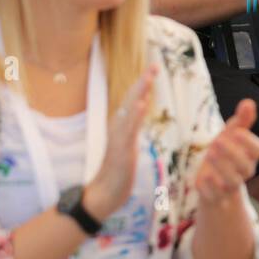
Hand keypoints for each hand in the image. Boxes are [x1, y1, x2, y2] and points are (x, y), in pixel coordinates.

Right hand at [84, 63, 156, 220]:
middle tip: (155, 65)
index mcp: (121, 126)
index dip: (142, 85)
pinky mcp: (121, 149)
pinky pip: (128, 129)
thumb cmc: (117, 172)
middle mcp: (118, 128)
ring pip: (129, 110)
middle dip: (143, 82)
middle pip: (131, 99)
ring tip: (149, 77)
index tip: (153, 69)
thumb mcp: (128, 146)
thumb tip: (138, 112)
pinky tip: (140, 103)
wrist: (104, 194)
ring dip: (140, 92)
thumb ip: (131, 129)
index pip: (133, 101)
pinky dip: (134, 115)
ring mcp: (119, 138)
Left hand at [195, 98, 258, 207]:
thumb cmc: (224, 152)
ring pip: (233, 182)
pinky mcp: (215, 196)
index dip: (248, 141)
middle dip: (232, 154)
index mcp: (250, 155)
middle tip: (217, 142)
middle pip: (246, 167)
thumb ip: (242, 120)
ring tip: (209, 154)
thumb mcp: (231, 134)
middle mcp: (244, 171)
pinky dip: (210, 187)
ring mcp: (230, 185)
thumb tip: (249, 102)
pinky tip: (204, 176)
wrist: (211, 181)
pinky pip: (216, 195)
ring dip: (222, 168)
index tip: (236, 132)